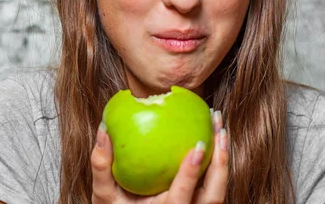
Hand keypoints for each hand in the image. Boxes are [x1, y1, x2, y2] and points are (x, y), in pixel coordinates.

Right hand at [90, 109, 228, 202]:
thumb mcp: (103, 194)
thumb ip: (101, 165)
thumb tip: (104, 130)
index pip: (181, 198)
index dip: (191, 175)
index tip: (197, 146)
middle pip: (213, 196)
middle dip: (221, 162)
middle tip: (219, 130)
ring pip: (218, 190)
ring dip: (223, 159)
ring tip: (219, 128)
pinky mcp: (199, 203)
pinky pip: (213, 183)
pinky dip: (217, 160)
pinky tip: (213, 136)